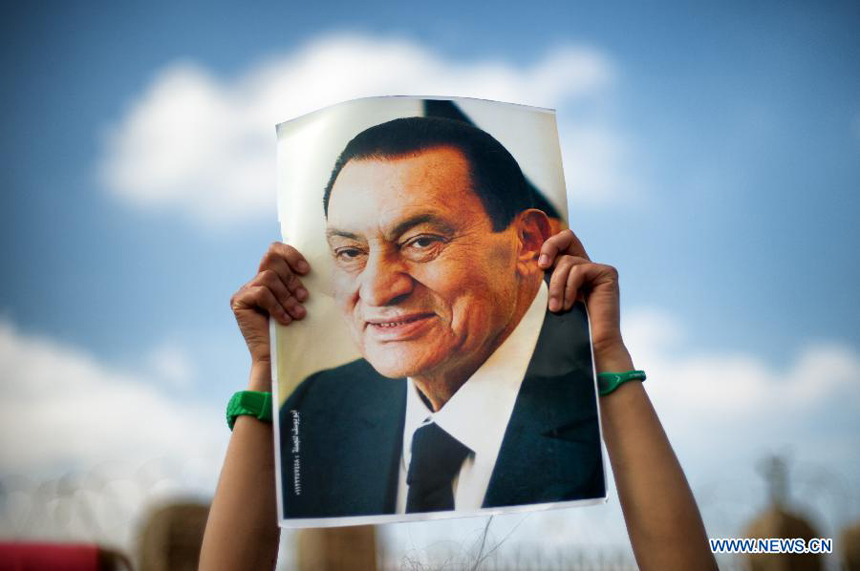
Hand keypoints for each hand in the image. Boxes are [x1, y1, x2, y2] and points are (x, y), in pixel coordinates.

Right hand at [230, 243, 309, 364]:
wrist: (279, 355)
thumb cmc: (295, 329)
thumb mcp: (299, 300)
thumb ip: (299, 281)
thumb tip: (311, 265)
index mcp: (270, 276)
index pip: (275, 250)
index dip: (290, 254)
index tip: (306, 270)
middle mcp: (255, 280)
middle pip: (271, 259)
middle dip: (291, 279)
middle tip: (304, 298)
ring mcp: (245, 290)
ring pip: (268, 277)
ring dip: (287, 296)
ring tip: (297, 313)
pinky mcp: (238, 301)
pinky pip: (261, 292)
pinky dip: (276, 306)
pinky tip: (285, 320)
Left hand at [538, 229, 630, 367]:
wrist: (589, 346)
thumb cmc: (566, 328)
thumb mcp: (549, 298)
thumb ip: (545, 279)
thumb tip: (526, 262)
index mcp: (571, 271)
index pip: (560, 243)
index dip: (546, 246)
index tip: (537, 265)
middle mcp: (586, 266)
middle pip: (567, 236)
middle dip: (549, 247)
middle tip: (541, 266)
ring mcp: (598, 269)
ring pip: (567, 261)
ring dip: (556, 286)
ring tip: (556, 308)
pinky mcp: (607, 273)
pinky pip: (579, 269)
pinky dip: (569, 288)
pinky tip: (568, 306)